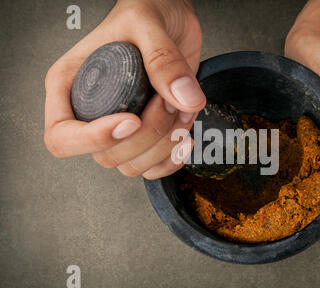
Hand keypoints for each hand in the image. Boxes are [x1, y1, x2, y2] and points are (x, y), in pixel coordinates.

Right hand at [44, 0, 203, 178]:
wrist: (171, 17)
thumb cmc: (145, 11)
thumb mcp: (148, 25)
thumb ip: (164, 61)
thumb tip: (183, 99)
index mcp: (71, 85)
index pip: (62, 136)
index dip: (93, 139)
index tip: (130, 120)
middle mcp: (92, 112)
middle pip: (106, 156)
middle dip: (146, 136)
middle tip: (168, 101)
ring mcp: (119, 127)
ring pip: (131, 165)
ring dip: (164, 145)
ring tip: (182, 110)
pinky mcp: (145, 134)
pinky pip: (151, 167)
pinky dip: (171, 159)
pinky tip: (184, 136)